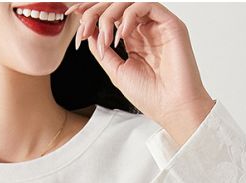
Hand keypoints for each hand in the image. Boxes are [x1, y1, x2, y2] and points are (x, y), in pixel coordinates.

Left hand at [66, 2, 215, 144]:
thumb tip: (88, 32)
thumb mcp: (116, 71)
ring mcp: (158, 25)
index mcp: (134, 40)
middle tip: (84, 28)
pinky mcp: (171, 24)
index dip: (91, 12)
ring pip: (130, 1)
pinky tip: (121, 34)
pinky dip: (129, 15)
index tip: (73, 15)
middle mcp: (146, 29)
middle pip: (117, 5)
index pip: (111, 16)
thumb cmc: (150, 96)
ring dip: (110, 15)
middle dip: (96, 11)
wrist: (172, 108)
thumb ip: (102, 50)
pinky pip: (147, 4)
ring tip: (105, 38)